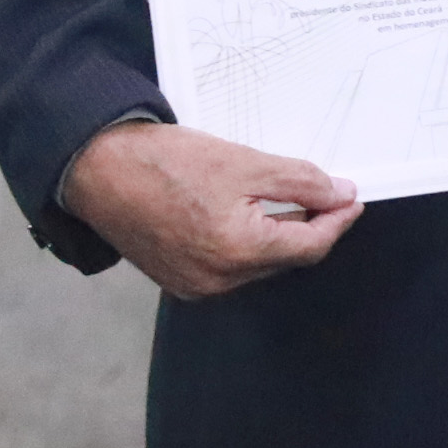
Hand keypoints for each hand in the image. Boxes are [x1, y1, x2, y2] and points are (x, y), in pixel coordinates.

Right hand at [58, 120, 359, 299]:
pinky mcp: (177, 280)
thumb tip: (341, 194)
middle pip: (285, 258)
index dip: (337, 220)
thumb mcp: (244, 163)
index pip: (310, 247)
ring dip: (277, 235)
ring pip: (258, 264)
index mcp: (237, 253)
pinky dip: (246, 242)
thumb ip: (301, 182)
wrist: (95, 169)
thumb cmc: (164, 162)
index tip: (351, 197)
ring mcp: (193, 286)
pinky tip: (246, 213)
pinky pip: (229, 266)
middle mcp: (216, 281)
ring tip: (283, 198)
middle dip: (309, 226)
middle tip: (323, 191)